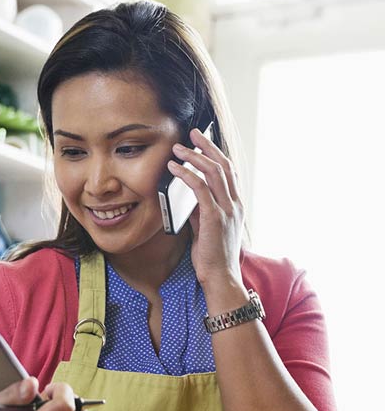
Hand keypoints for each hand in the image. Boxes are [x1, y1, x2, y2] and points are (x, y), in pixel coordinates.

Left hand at [168, 128, 244, 291]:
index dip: (216, 153)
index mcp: (236, 205)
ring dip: (194, 157)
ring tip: (177, 149)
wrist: (221, 277)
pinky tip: (174, 168)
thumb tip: (188, 196)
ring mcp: (227, 210)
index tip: (202, 142)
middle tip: (192, 134)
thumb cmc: (213, 256)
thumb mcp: (206, 228)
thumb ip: (200, 210)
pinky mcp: (214, 217)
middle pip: (223, 165)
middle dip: (207, 146)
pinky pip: (200, 188)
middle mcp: (235, 204)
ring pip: (213, 172)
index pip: (228, 171)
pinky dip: (186, 174)